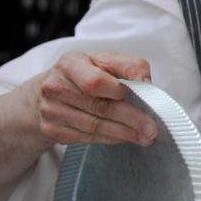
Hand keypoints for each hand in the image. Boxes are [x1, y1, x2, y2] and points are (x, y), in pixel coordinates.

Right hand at [31, 51, 157, 146]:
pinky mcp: (51, 130)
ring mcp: (50, 110)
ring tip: (144, 136)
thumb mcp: (106, 61)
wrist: (48, 92)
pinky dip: (109, 139)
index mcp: (70, 63)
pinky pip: (86, 138)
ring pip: (94, 126)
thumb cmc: (84, 74)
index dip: (118, 91)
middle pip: (98, 107)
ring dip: (123, 133)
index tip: (139, 96)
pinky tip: (124, 138)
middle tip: (151, 129)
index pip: (95, 82)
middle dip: (130, 119)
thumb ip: (130, 66)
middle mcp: (55, 86)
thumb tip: (146, 84)